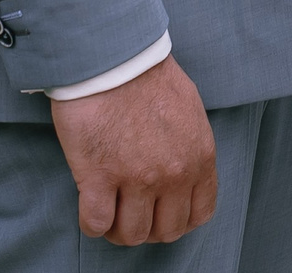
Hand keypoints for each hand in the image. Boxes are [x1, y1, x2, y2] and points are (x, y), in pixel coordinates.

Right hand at [50, 56, 217, 245]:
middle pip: (165, 232)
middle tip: (132, 210)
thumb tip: (182, 171)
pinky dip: (93, 223)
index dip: (178, 220)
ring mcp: (137, 179)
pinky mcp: (99, 177)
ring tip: (110, 208)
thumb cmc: (147, 76)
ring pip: (131, 234)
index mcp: (199, 157)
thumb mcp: (189, 112)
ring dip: (119, 228)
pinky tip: (91, 204)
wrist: (113, 56)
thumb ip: (189, 148)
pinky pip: (96, 224)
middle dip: (148, 227)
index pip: (199, 214)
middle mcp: (173, 174)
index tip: (162, 212)